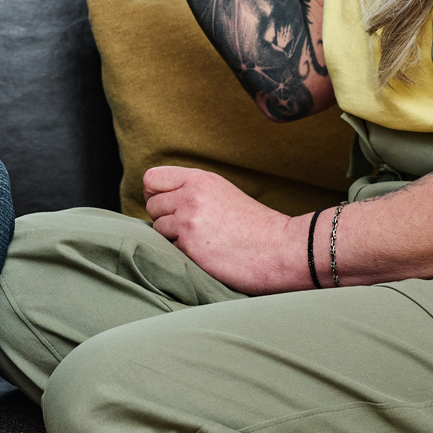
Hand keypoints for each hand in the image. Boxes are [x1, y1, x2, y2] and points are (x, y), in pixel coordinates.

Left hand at [144, 166, 306, 294]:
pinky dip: (183, 253)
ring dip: (174, 237)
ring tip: (202, 241)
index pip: (152, 178)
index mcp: (200, 179)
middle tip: (190, 228)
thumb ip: (191, 189)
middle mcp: (191, 195)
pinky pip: (169, 248)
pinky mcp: (189, 246)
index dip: (155, 193)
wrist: (280, 249)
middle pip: (151, 204)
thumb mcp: (222, 192)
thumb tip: (157, 196)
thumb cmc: (254, 225)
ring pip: (158, 228)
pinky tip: (206, 254)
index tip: (167, 204)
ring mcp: (188, 220)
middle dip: (165, 217)